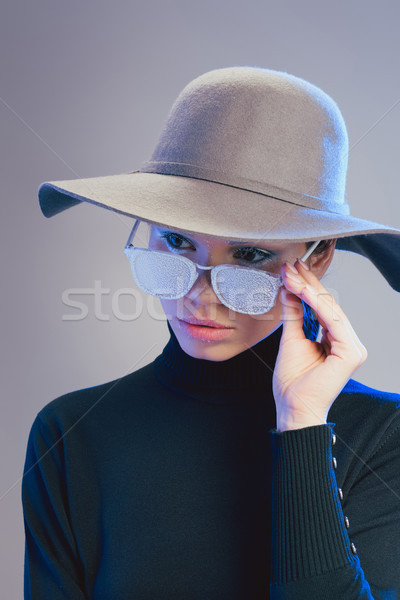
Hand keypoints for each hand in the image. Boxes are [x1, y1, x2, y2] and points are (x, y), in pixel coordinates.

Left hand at [273, 258, 367, 431]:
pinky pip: (333, 321)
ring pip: (331, 309)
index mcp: (335, 340)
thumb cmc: (292, 381)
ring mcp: (352, 347)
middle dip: (308, 283)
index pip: (322, 307)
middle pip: (328, 305)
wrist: (293, 407)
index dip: (308, 286)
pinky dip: (316, 304)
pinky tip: (302, 290)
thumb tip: (289, 289)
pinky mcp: (351, 353)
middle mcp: (347, 342)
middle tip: (292, 265)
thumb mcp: (290, 338)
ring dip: (309, 289)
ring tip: (292, 274)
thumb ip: (293, 313)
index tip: (292, 270)